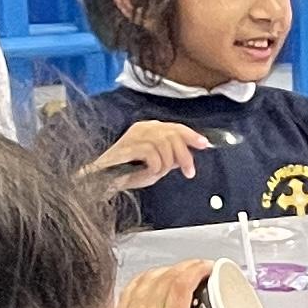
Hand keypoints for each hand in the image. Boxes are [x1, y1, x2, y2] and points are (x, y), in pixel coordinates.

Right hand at [82, 118, 212, 192]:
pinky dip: (154, 166)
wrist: (103, 181)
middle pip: (173, 134)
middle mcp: (142, 128)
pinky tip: (148, 172)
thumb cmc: (125, 173)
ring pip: (164, 144)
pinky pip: (152, 154)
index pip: (175, 127)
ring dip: (166, 164)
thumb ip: (169, 159)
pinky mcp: (127, 146)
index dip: (191, 135)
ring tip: (158, 174)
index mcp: (149, 129)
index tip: (204, 144)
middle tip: (188, 172)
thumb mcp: (155, 166)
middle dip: (184, 155)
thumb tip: (185, 156)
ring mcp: (134, 136)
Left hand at [106, 261, 247, 307]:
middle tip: (202, 271)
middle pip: (167, 275)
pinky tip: (154, 281)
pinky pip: (131, 288)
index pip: (181, 282)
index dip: (198, 268)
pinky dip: (146, 279)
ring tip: (182, 274)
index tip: (210, 268)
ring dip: (167, 270)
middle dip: (187, 267)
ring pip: (148, 278)